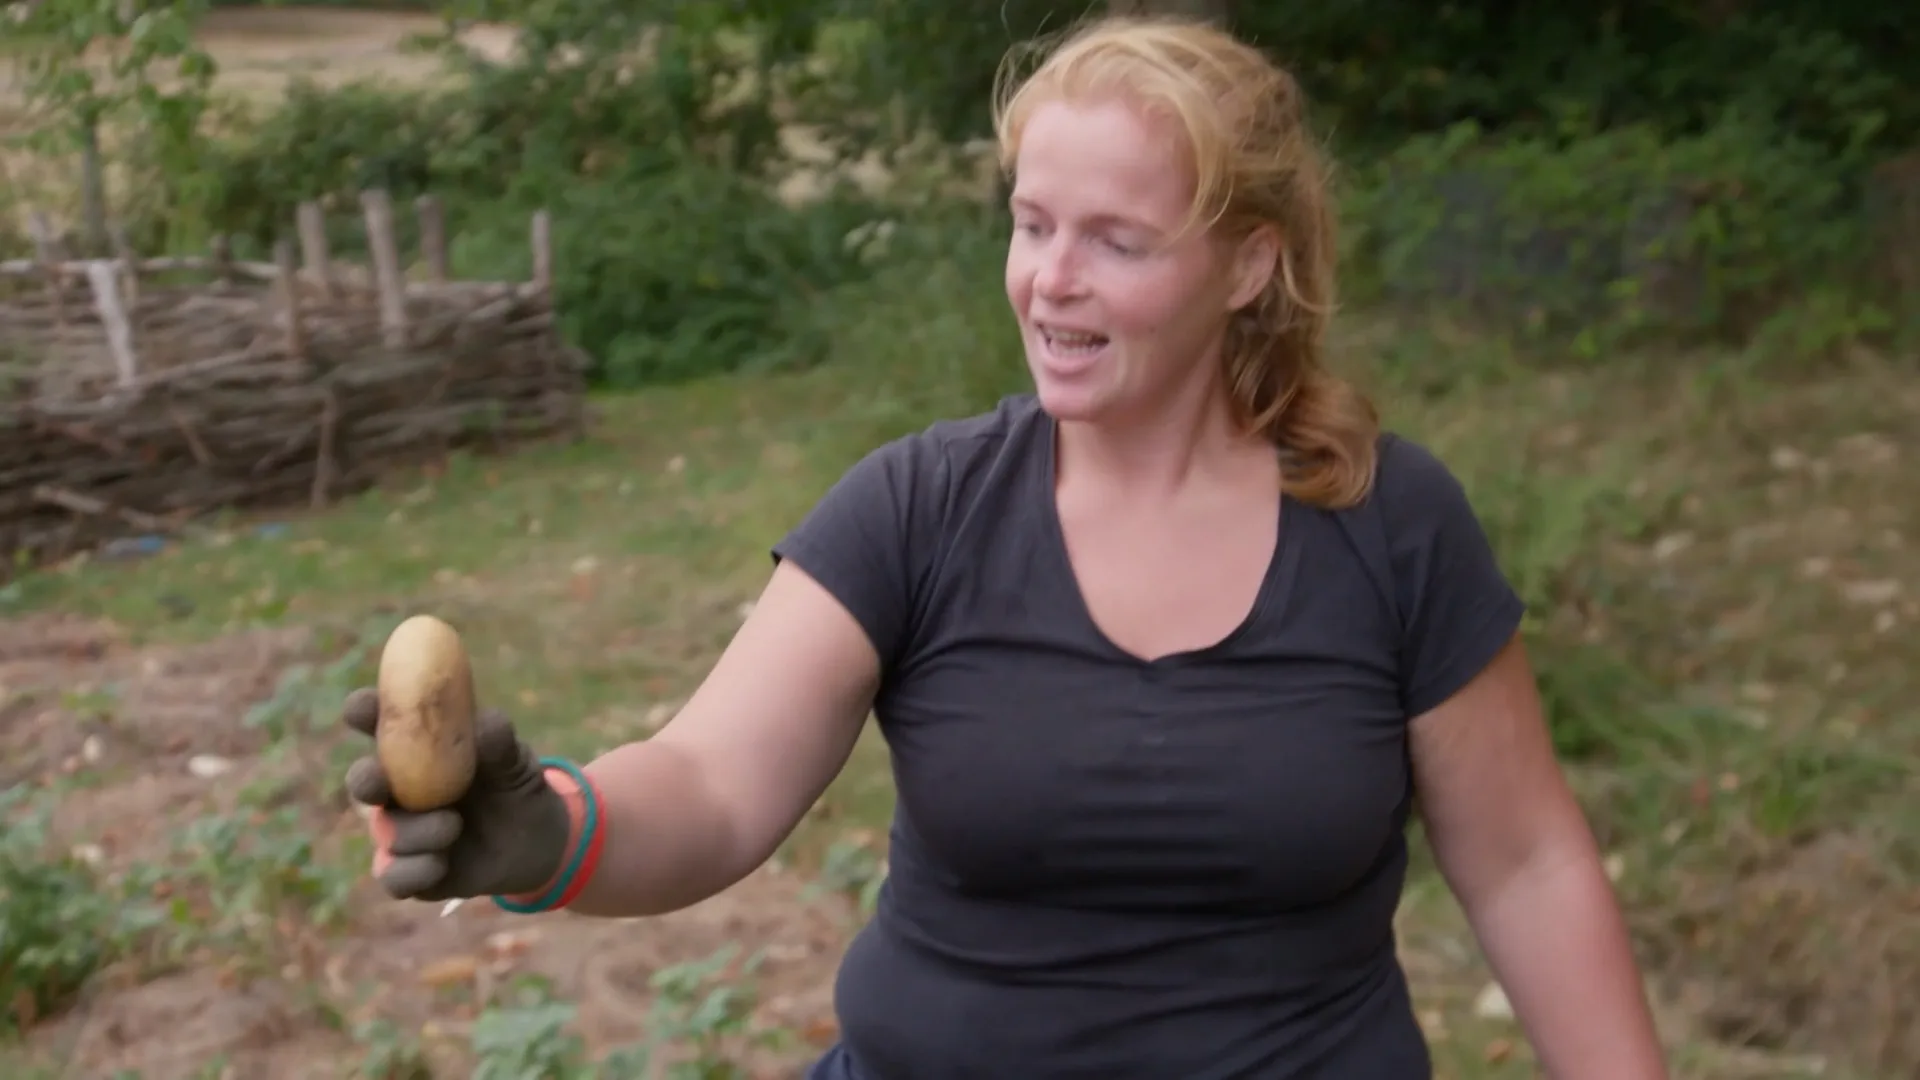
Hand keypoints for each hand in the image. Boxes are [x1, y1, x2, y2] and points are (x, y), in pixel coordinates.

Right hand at [341, 687, 573, 901]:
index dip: (363, 712)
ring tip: (454, 826)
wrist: (536, 841)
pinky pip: (394, 875)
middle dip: (365, 780)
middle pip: (364, 781)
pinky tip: (439, 863)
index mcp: (418, 749)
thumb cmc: (515, 785)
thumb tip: (488, 722)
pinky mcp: (411, 871)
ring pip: (386, 831)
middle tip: (378, 783)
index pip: (380, 724)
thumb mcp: (516, 763)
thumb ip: (501, 744)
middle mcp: (400, 789)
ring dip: (414, 831)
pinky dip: (412, 871)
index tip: (359, 707)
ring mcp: (402, 831)